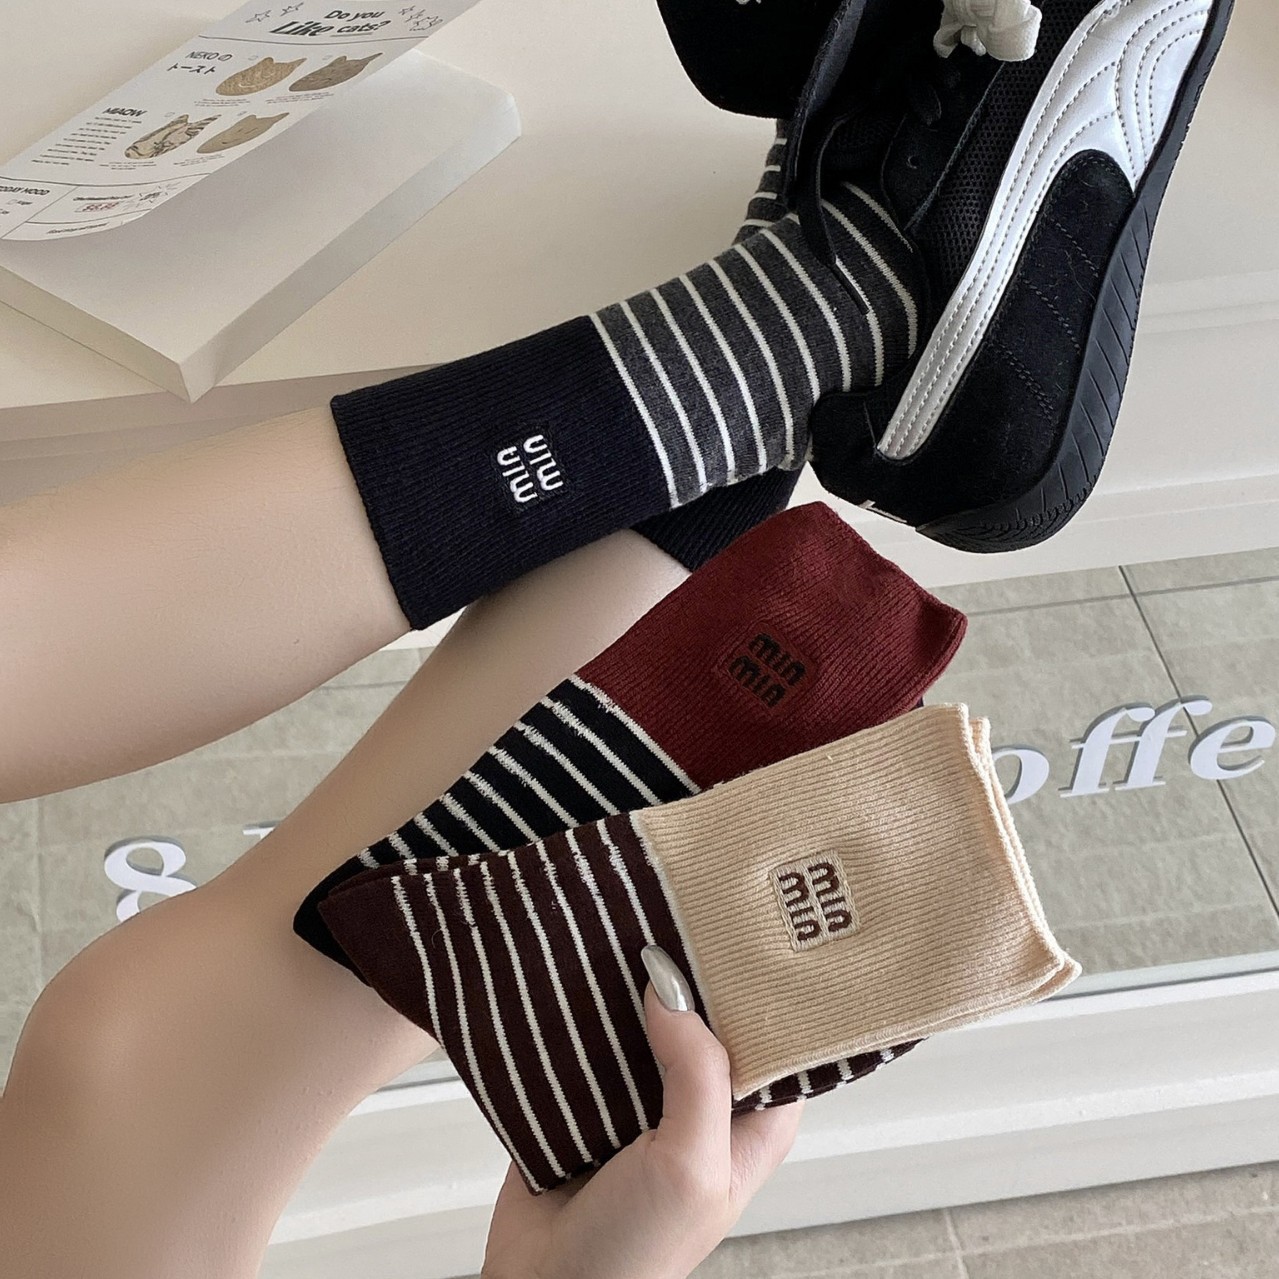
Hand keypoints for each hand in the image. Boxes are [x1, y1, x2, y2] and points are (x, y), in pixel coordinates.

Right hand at [480, 947, 802, 1278]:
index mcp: (749, 1123)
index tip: (747, 926)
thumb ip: (697, 1073)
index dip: (763, 985)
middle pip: (703, 1016)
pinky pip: (588, 1037)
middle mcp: (700, 1105)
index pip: (773, 1035)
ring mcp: (641, 1099)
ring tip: (623, 918)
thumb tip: (672, 988)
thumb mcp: (691, 1165)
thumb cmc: (635, 1257)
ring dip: (626, 984)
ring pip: (643, 1020)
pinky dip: (580, 1009)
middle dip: (686, 971)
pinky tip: (575, 967)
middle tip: (675, 905)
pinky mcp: (587, 1097)